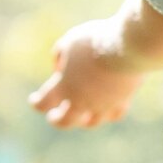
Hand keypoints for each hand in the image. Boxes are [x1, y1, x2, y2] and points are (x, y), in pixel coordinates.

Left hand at [28, 18, 146, 130]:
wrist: (127, 47)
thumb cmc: (95, 41)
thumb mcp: (71, 40)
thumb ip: (61, 54)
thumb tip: (60, 67)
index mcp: (64, 86)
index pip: (43, 103)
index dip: (37, 102)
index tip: (35, 100)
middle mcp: (82, 101)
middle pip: (65, 121)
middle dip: (58, 119)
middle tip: (54, 116)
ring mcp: (103, 104)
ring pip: (91, 122)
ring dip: (83, 119)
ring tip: (82, 116)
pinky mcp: (123, 101)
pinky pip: (114, 114)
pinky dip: (108, 113)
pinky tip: (107, 109)